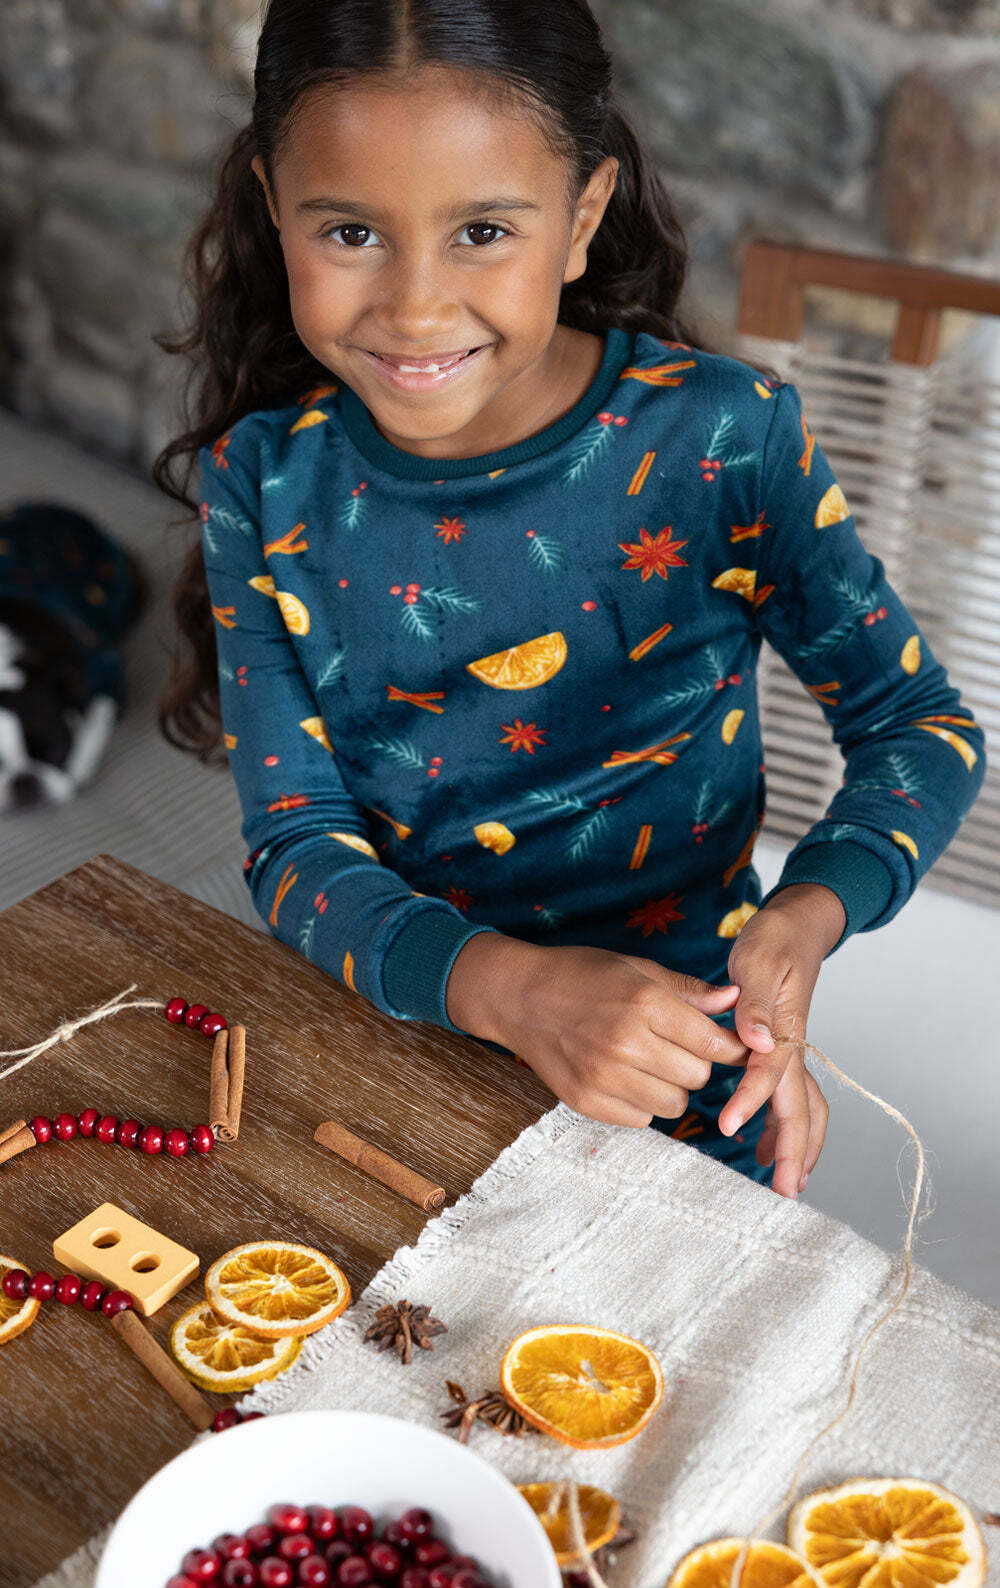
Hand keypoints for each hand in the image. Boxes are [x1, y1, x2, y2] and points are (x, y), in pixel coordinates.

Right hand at [445, 933, 748, 1127]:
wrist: (518, 997)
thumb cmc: (581, 975)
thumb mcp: (637, 969)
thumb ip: (688, 989)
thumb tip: (735, 1000)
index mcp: (645, 1004)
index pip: (712, 1043)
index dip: (730, 1047)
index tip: (731, 1046)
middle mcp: (627, 1044)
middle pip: (697, 1076)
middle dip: (696, 1063)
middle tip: (676, 1046)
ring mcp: (604, 1077)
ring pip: (674, 1104)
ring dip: (671, 1087)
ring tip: (650, 1063)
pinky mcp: (586, 1102)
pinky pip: (641, 1120)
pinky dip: (642, 1104)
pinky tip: (626, 1078)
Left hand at [716, 883, 843, 1198]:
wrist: (797, 924)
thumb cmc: (774, 940)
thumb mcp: (758, 962)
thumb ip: (754, 1003)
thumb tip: (755, 1040)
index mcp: (784, 1029)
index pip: (771, 1075)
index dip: (751, 1103)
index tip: (726, 1126)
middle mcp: (793, 1046)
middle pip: (802, 1106)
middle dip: (794, 1150)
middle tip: (782, 1189)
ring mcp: (792, 1050)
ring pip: (804, 1107)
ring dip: (795, 1145)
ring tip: (782, 1180)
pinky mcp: (783, 1049)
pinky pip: (791, 1096)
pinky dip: (783, 1124)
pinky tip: (761, 1143)